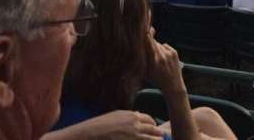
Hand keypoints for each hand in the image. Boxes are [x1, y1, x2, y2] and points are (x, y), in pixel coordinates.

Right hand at [43, 110, 164, 139]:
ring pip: (152, 139)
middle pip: (154, 130)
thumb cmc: (100, 126)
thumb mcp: (115, 116)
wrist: (90, 134)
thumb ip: (128, 117)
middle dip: (158, 135)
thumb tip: (137, 117)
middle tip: (163, 138)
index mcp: (131, 116)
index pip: (149, 120)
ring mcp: (133, 136)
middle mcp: (135, 125)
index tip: (155, 130)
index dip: (153, 126)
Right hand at [145, 32, 184, 94]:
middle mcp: (161, 57)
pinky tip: (164, 59)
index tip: (144, 30)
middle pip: (153, 43)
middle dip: (150, 42)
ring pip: (158, 44)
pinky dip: (163, 49)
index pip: (149, 44)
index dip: (147, 36)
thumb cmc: (156, 80)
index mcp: (154, 62)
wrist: (173, 86)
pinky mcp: (174, 52)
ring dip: (156, 48)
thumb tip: (138, 46)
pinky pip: (165, 45)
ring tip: (158, 59)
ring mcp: (169, 54)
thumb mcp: (146, 72)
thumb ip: (143, 59)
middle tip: (148, 44)